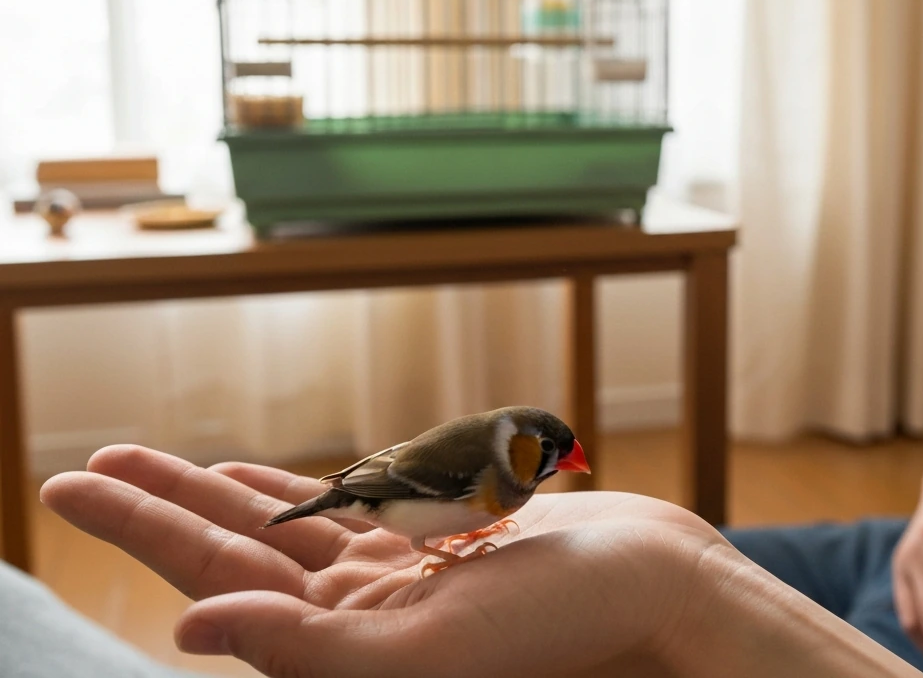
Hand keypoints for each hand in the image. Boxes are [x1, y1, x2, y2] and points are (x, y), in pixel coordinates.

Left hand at [40, 446, 726, 677]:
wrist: (654, 588)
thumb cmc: (563, 629)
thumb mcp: (429, 652)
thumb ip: (307, 652)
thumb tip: (190, 628)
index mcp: (343, 648)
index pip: (217, 580)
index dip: (143, 531)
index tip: (74, 488)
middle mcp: (358, 616)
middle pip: (233, 550)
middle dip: (157, 508)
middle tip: (82, 468)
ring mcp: (395, 578)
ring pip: (283, 528)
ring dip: (215, 494)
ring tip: (154, 464)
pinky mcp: (435, 546)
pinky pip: (347, 515)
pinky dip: (298, 493)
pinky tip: (259, 478)